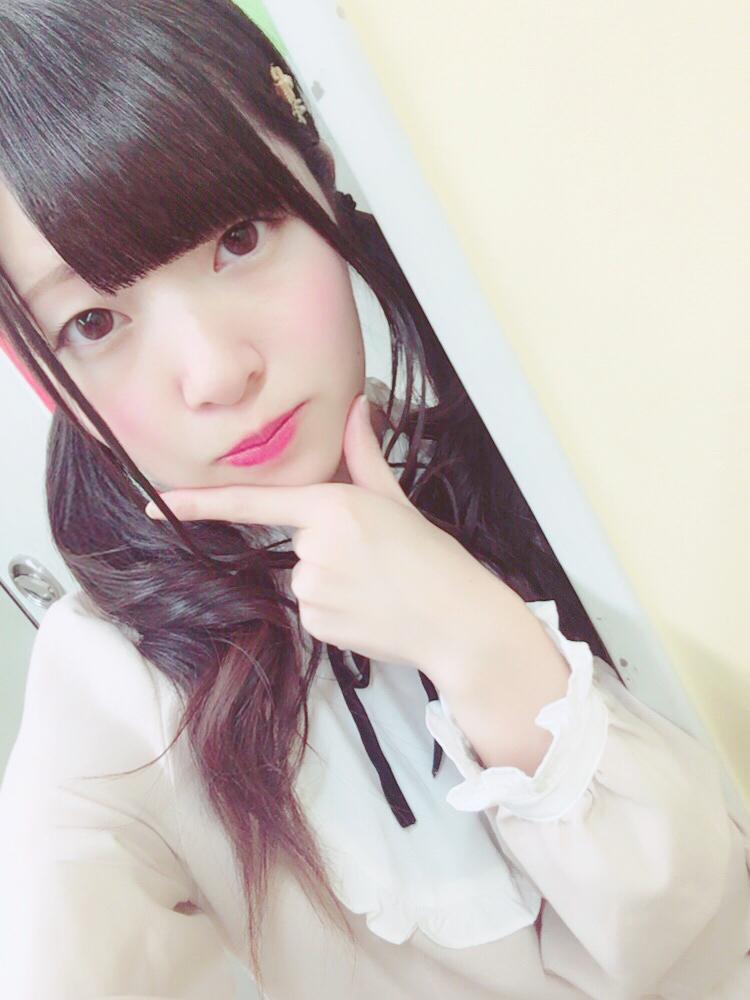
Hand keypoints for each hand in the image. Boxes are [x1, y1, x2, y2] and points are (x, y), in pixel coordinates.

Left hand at [144, 392, 488, 676]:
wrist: (457, 620)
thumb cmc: (432, 558)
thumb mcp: (395, 501)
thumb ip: (363, 455)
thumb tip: (357, 407)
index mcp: (332, 507)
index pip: (251, 503)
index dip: (197, 503)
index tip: (155, 504)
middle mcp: (314, 547)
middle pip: (295, 543)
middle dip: (327, 548)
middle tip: (376, 559)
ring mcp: (312, 589)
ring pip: (302, 578)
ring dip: (332, 581)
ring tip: (378, 586)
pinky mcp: (317, 625)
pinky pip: (311, 611)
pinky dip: (335, 610)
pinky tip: (370, 610)